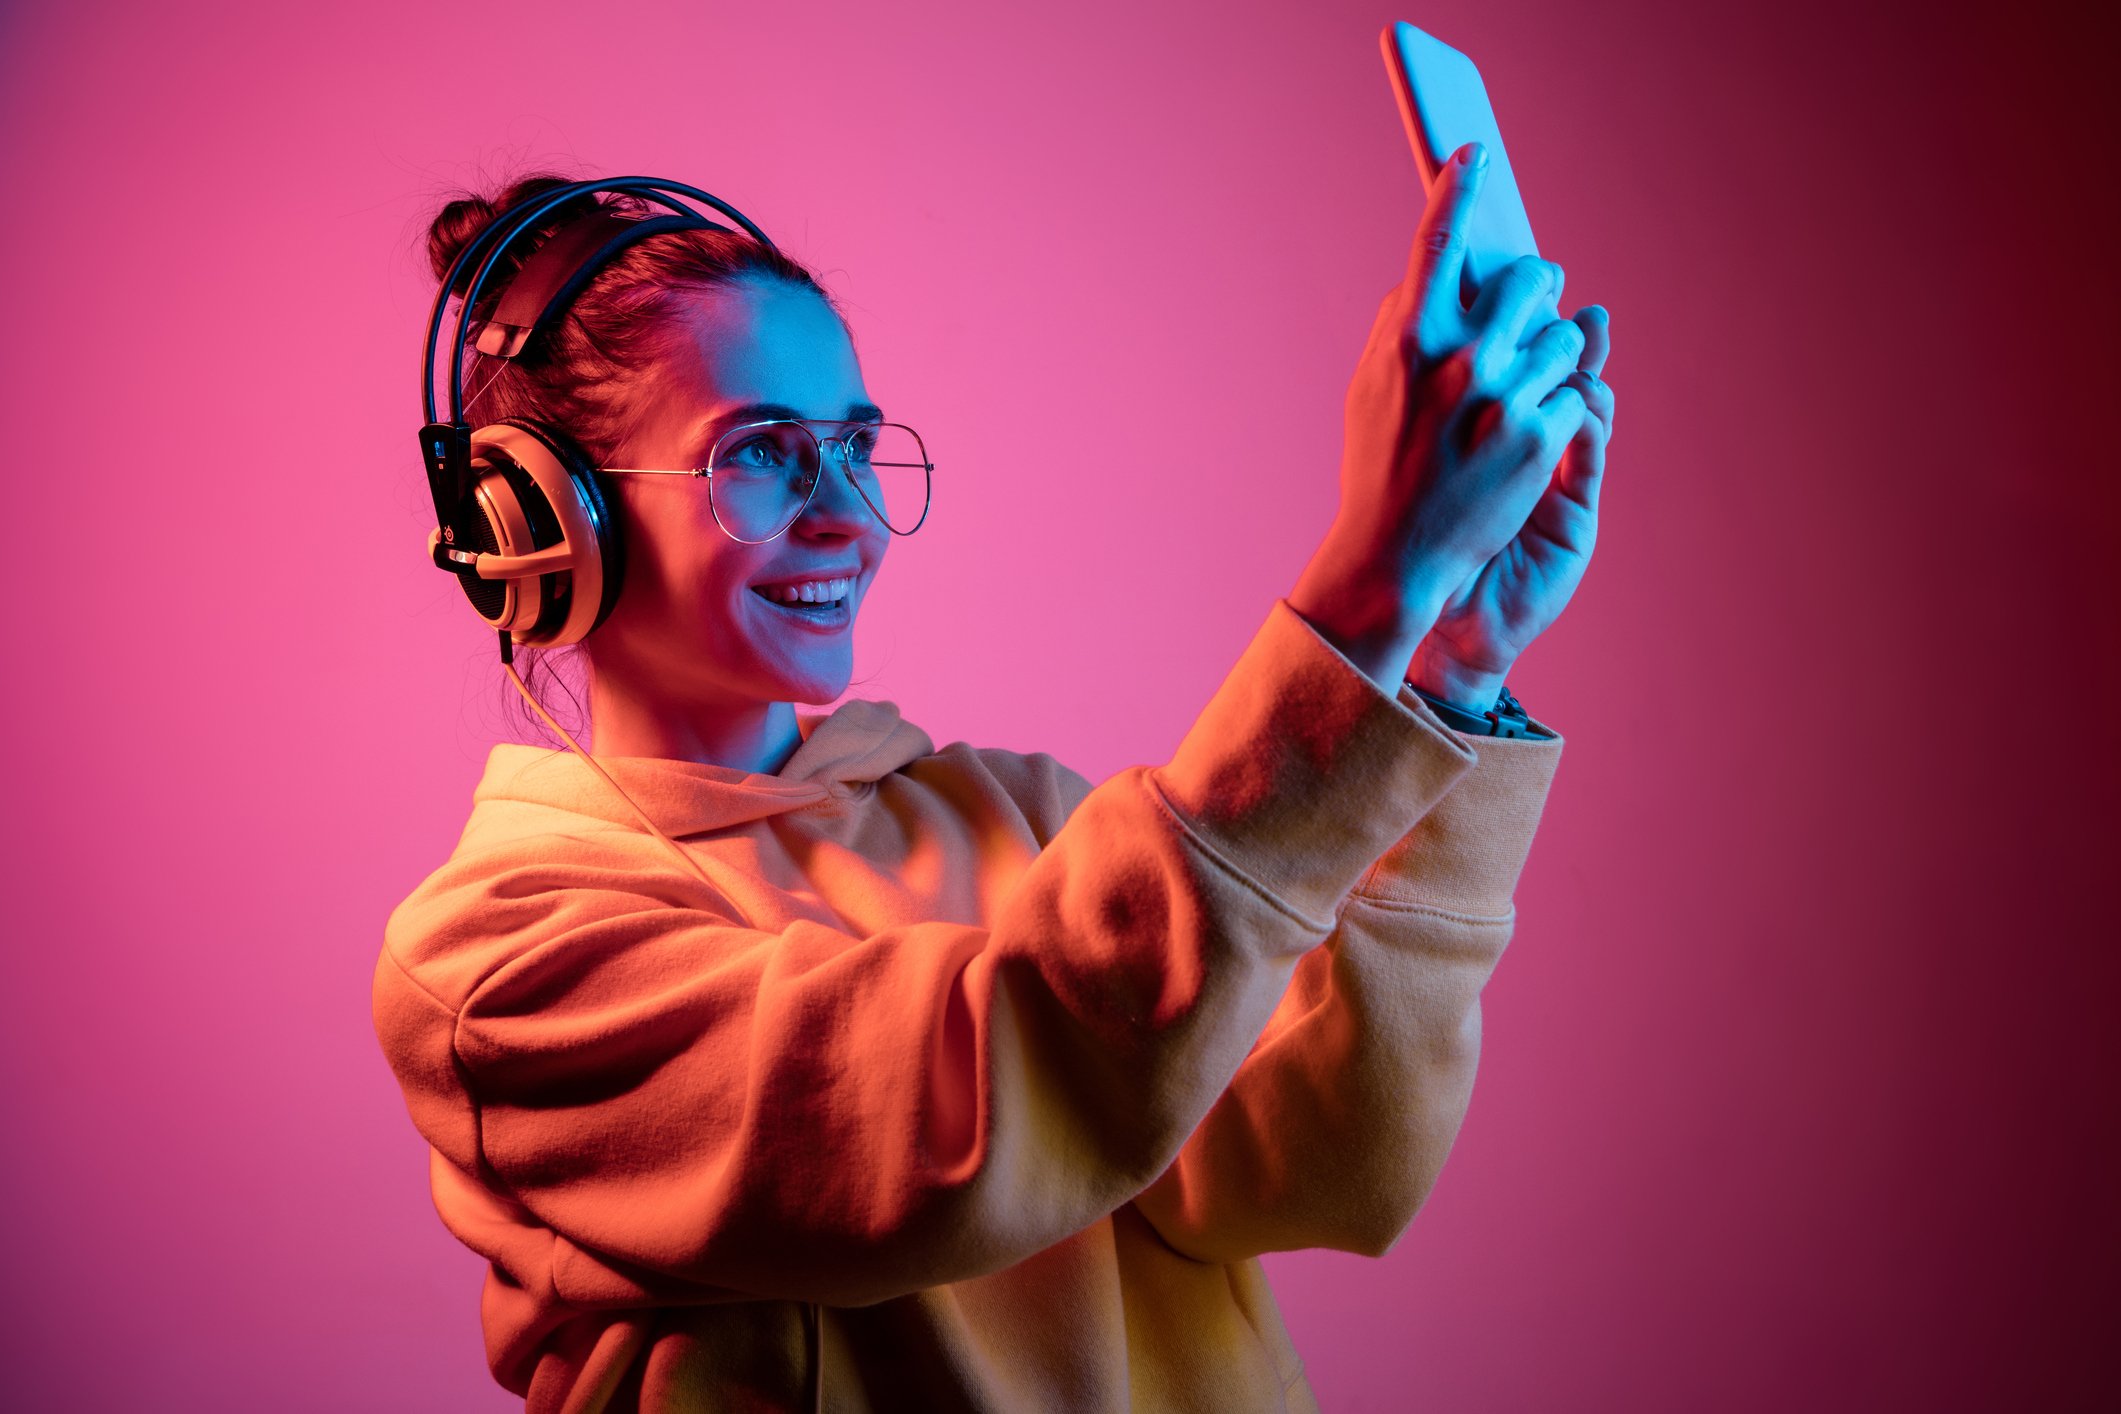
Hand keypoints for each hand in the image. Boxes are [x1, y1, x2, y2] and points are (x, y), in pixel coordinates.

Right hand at [1288, 141, 1590, 691]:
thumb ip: (1397, 325)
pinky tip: (1535, 430)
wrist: (1396, 555)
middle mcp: (1461, 358)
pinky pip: (1576, 392)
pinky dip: (1562, 406)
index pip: (1438, 239)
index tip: (1477, 156)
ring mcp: (1506, 397)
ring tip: (1532, 381)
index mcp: (1409, 338)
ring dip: (1558, 350)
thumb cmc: (1377, 469)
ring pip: (1569, 335)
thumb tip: (1427, 275)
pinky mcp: (1541, 438)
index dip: (1459, 186)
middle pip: (1530, 278)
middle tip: (1532, 303)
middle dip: (1537, 288)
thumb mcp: (1368, 388)